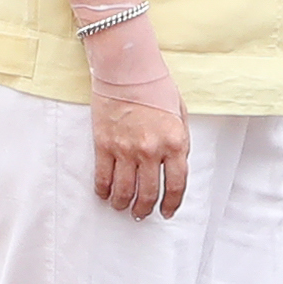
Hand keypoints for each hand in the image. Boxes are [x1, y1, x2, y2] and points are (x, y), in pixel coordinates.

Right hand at [88, 28, 194, 219]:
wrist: (127, 70)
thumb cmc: (156, 87)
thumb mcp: (180, 114)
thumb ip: (179, 142)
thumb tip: (175, 166)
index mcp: (175, 143)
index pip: (177, 185)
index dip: (172, 204)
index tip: (167, 211)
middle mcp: (151, 151)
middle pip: (149, 193)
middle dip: (145, 209)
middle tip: (142, 213)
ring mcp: (126, 150)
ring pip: (124, 191)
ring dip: (123, 204)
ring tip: (122, 207)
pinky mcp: (104, 145)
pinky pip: (103, 177)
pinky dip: (103, 191)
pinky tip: (105, 194)